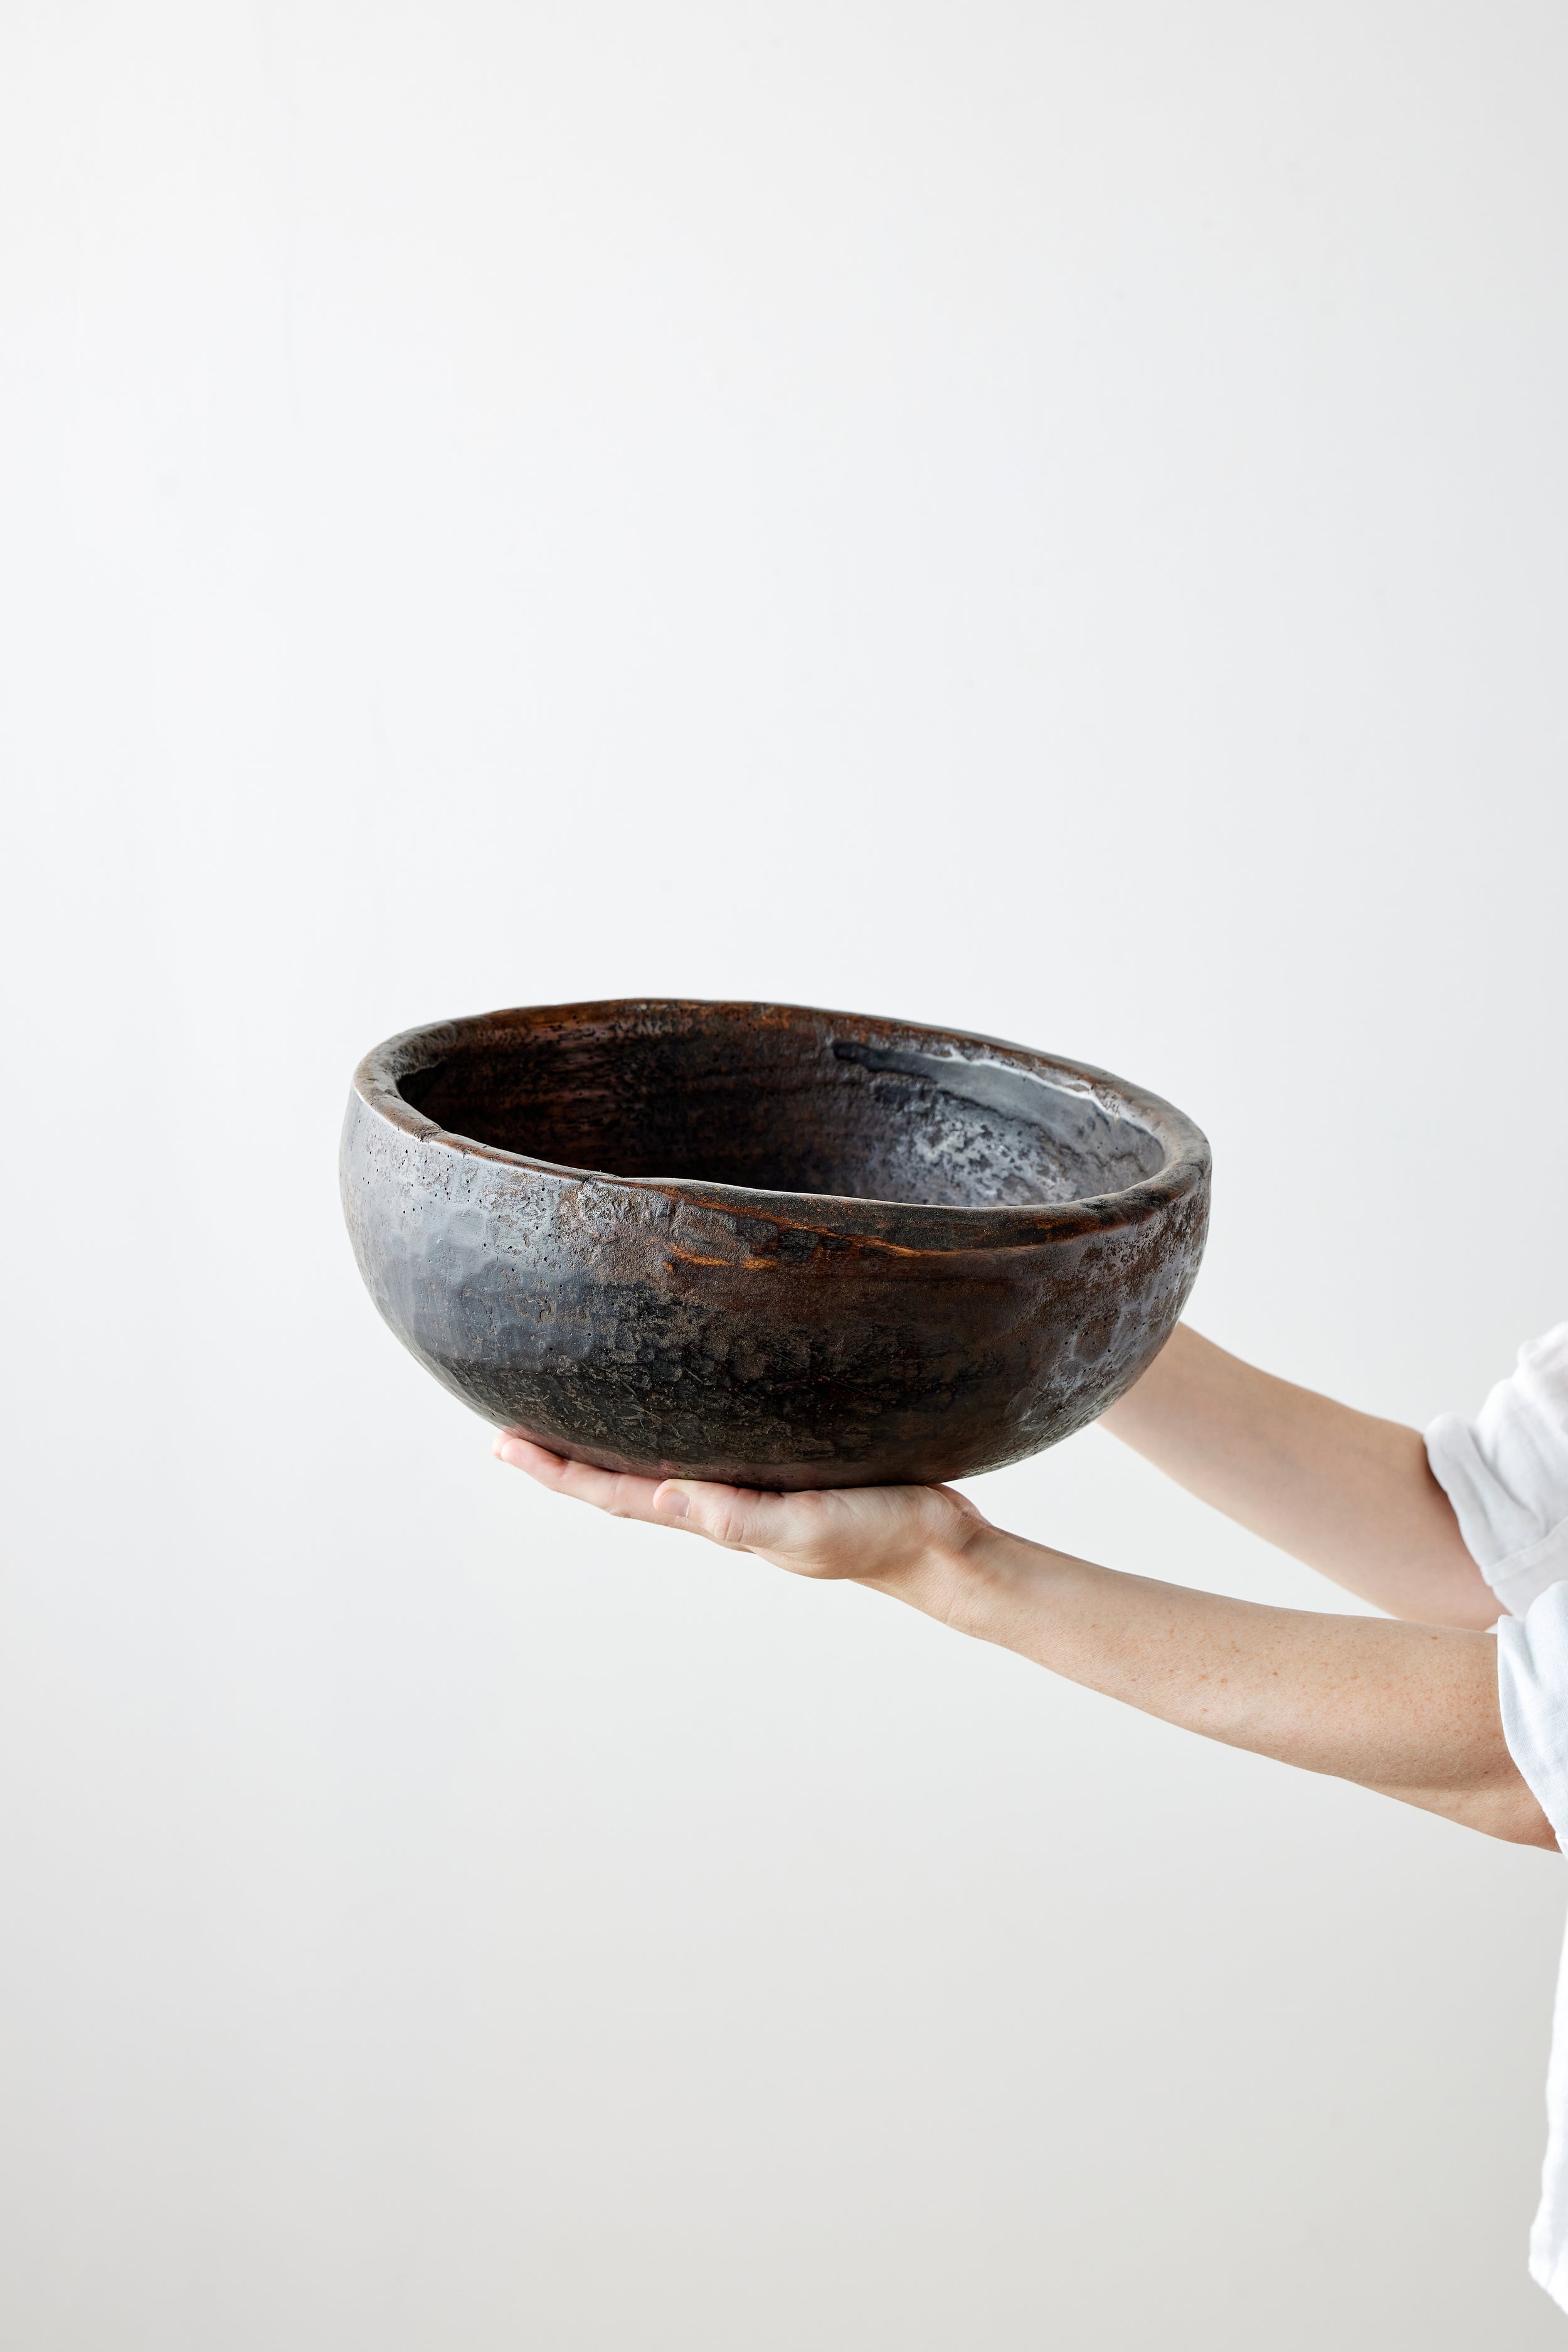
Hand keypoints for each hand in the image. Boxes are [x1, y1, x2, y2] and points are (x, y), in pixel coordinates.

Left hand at [491, 1432, 991, 1590]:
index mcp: (718, 1518)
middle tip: (506, 1433)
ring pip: (660, 1468)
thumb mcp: (809, 1528)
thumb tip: (665, 1500)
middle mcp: (722, 1504)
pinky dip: (671, 1436)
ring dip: (610, 1451)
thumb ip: (741, 1518)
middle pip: (623, 1483)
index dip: (559, 1474)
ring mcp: (750, 1489)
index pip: (618, 1495)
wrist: (943, 1548)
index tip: (503, 1446)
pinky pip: (708, 1449)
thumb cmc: (880, 1536)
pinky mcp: (784, 1468)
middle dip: (565, 1461)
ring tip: (570, 1421)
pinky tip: (674, 1414)